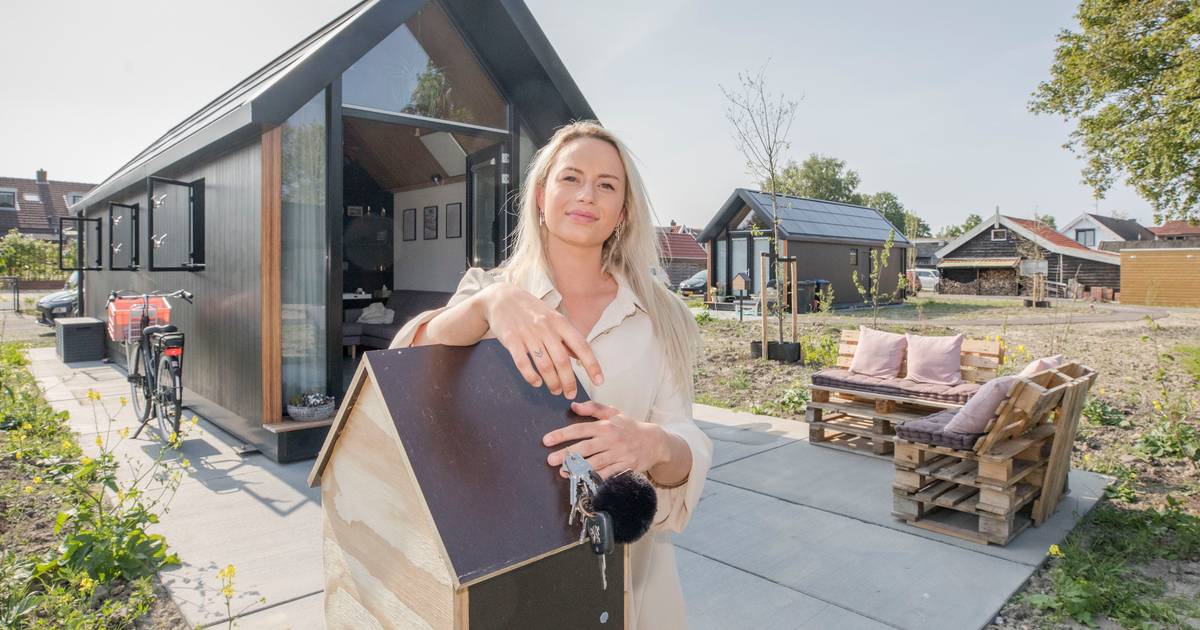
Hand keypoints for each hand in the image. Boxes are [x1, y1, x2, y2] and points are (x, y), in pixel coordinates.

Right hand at [476, 283, 603, 398]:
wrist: (502, 297)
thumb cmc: (531, 310)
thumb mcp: (553, 317)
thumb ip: (565, 337)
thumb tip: (580, 356)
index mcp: (560, 322)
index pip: (581, 345)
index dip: (592, 365)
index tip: (599, 381)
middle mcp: (546, 328)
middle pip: (562, 360)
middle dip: (568, 382)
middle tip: (570, 394)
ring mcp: (528, 334)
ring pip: (544, 365)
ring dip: (552, 382)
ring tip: (555, 391)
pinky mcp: (511, 340)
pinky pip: (523, 363)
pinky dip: (531, 376)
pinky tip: (537, 382)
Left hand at [543, 401, 666, 478]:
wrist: (654, 442)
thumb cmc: (630, 426)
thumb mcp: (614, 412)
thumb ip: (593, 408)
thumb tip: (573, 405)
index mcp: (606, 426)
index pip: (580, 429)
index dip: (563, 434)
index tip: (547, 440)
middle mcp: (611, 440)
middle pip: (586, 448)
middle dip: (566, 454)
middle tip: (550, 459)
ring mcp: (618, 454)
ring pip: (596, 462)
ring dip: (578, 468)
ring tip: (562, 472)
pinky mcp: (625, 467)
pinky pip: (608, 474)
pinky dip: (596, 478)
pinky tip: (583, 481)